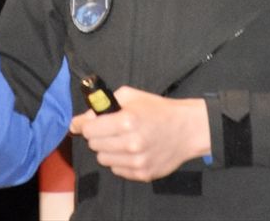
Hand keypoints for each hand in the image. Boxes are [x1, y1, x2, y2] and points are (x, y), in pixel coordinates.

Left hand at [69, 87, 210, 181]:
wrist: (187, 129)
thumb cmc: (158, 110)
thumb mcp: (132, 96)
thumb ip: (105, 103)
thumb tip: (82, 119)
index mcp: (126, 121)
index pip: (88, 130)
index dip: (84, 125)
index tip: (82, 124)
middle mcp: (130, 144)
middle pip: (94, 145)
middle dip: (97, 136)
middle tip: (109, 129)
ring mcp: (137, 162)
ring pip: (103, 159)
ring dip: (107, 149)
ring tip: (121, 140)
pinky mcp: (143, 174)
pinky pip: (117, 170)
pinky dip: (119, 161)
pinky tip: (131, 151)